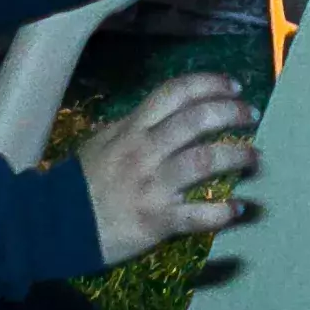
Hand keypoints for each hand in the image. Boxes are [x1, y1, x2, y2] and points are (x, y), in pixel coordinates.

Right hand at [80, 71, 258, 264]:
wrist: (55, 225)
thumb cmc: (80, 183)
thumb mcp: (101, 143)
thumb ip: (131, 128)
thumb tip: (159, 116)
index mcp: (132, 128)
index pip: (175, 93)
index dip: (209, 85)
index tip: (234, 87)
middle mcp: (145, 151)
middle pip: (197, 120)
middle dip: (230, 113)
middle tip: (251, 115)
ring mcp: (153, 185)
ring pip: (204, 161)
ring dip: (236, 156)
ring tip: (254, 158)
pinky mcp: (157, 220)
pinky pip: (197, 215)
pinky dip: (222, 212)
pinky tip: (238, 209)